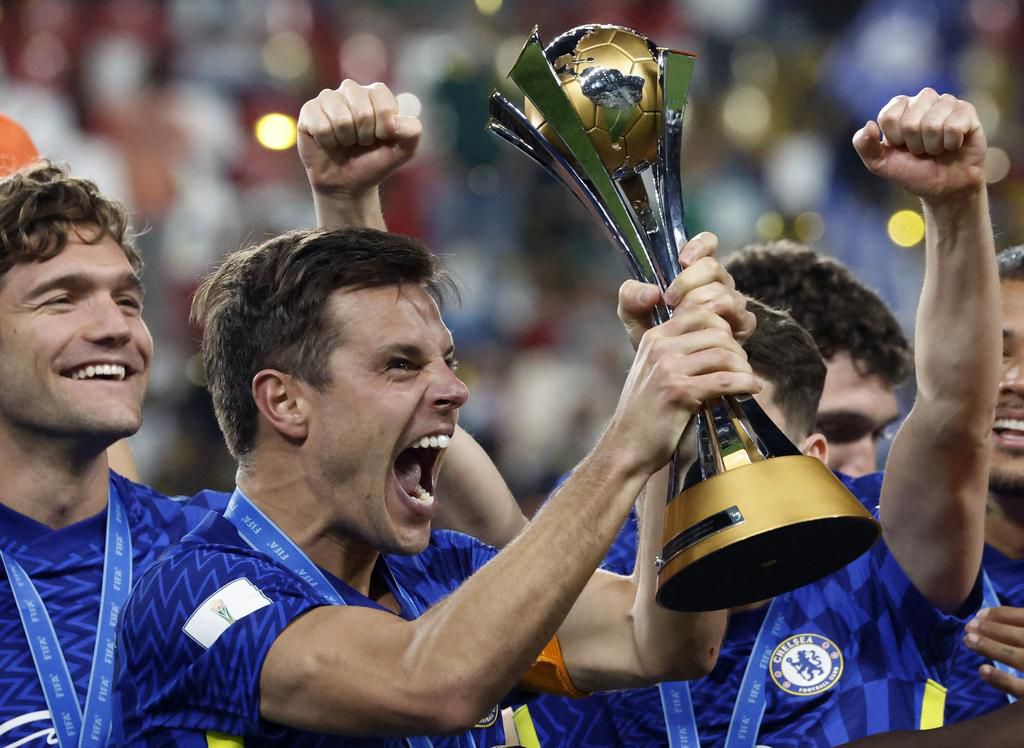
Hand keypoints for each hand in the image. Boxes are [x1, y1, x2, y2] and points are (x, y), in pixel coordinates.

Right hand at [297, 80, 421, 200]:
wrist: (347, 182)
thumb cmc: (375, 161)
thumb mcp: (403, 151)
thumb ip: (412, 132)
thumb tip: (394, 121)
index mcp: (376, 93)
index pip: (384, 105)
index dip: (384, 129)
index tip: (381, 138)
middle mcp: (351, 90)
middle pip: (363, 111)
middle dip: (364, 136)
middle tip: (360, 142)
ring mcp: (328, 98)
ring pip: (341, 118)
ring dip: (346, 140)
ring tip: (345, 142)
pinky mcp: (309, 110)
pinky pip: (320, 125)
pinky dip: (328, 142)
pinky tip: (328, 143)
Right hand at [607, 306, 759, 473]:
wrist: (627, 447)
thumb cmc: (645, 414)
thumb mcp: (654, 372)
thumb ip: (677, 353)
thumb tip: (721, 342)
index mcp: (653, 338)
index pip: (699, 313)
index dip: (723, 328)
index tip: (730, 349)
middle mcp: (659, 347)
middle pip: (717, 332)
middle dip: (737, 350)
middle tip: (741, 368)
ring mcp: (668, 368)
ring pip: (724, 354)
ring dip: (744, 368)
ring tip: (746, 380)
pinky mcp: (680, 391)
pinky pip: (724, 380)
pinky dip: (745, 384)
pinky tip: (750, 390)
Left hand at [617, 232, 754, 351]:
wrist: (668, 370)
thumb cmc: (654, 337)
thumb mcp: (633, 316)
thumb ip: (631, 297)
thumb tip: (652, 292)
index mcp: (693, 272)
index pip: (707, 244)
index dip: (698, 246)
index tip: (682, 260)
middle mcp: (716, 283)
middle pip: (713, 267)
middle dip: (688, 282)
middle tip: (669, 301)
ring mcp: (732, 303)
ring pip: (725, 291)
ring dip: (701, 304)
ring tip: (682, 320)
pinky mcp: (743, 325)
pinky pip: (741, 316)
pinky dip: (721, 322)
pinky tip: (703, 332)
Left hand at [853, 88, 985, 202]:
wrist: (944, 188)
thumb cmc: (912, 171)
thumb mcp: (880, 164)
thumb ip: (864, 145)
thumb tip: (869, 125)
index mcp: (899, 107)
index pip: (888, 117)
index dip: (894, 139)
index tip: (901, 147)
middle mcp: (923, 100)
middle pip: (910, 122)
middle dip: (914, 145)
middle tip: (922, 151)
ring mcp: (946, 103)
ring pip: (932, 124)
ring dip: (933, 146)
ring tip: (937, 149)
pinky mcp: (967, 112)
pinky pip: (954, 125)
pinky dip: (951, 143)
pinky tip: (953, 145)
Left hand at [964, 606, 1023, 698]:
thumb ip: (1023, 626)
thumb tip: (993, 618)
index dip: (1002, 615)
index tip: (979, 614)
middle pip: (1021, 637)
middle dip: (992, 630)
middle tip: (968, 626)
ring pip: (1019, 658)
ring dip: (991, 647)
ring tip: (968, 640)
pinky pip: (1022, 688)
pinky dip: (1002, 679)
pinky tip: (982, 670)